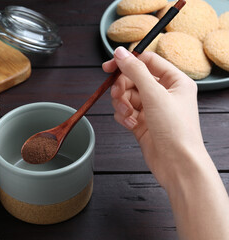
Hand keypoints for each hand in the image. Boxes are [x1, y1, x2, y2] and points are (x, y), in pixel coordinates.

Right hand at [103, 47, 228, 239]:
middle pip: (133, 79)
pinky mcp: (142, 123)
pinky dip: (124, 117)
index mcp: (175, 81)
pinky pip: (126, 111)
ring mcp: (152, 109)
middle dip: (122, 88)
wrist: (177, 164)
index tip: (108, 66)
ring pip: (127, 96)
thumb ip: (135, 71)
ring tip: (128, 114)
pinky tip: (131, 125)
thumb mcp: (154, 94)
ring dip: (122, 104)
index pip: (147, 62)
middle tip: (117, 95)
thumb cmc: (175, 130)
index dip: (127, 62)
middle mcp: (164, 93)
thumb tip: (120, 53)